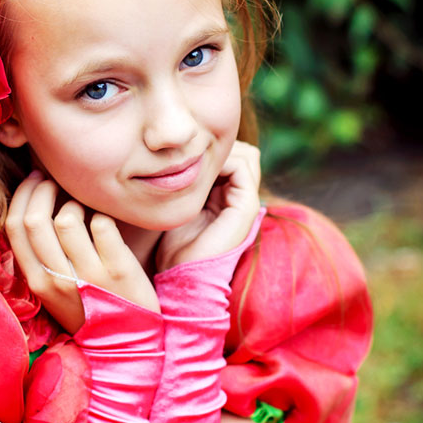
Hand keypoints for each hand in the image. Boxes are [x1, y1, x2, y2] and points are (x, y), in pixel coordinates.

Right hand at [6, 172, 158, 333]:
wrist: (128, 342)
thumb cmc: (88, 307)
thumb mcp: (54, 290)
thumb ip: (41, 256)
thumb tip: (31, 207)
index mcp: (37, 283)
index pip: (14, 227)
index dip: (22, 196)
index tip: (35, 180)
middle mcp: (58, 280)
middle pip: (35, 219)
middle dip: (43, 189)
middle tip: (55, 182)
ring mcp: (89, 275)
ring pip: (67, 218)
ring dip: (75, 204)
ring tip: (84, 210)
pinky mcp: (119, 270)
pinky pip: (103, 224)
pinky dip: (103, 216)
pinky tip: (106, 225)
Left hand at [156, 141, 260, 271]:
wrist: (182, 275)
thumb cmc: (174, 246)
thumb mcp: (179, 208)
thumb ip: (187, 185)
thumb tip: (178, 158)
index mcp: (228, 198)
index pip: (232, 156)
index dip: (209, 149)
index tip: (183, 154)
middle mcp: (242, 198)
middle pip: (241, 152)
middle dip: (215, 147)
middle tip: (187, 154)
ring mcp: (247, 202)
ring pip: (245, 154)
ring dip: (219, 151)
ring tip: (192, 161)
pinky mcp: (247, 207)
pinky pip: (242, 166)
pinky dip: (222, 160)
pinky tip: (198, 170)